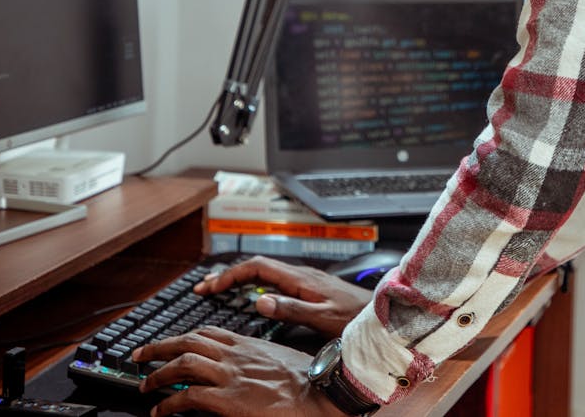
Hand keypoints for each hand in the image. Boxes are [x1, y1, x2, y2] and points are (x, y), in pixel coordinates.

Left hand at [133, 328, 342, 416]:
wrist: (323, 395)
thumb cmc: (309, 381)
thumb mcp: (280, 361)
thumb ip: (258, 361)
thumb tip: (248, 371)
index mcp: (248, 345)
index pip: (207, 332)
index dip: (184, 336)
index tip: (171, 342)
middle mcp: (235, 355)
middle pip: (187, 341)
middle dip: (159, 347)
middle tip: (140, 355)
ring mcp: (230, 376)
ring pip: (182, 363)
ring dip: (156, 373)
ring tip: (143, 384)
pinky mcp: (229, 400)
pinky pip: (188, 396)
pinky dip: (168, 402)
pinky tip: (160, 411)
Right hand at [195, 255, 371, 337]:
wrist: (380, 312)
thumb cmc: (355, 316)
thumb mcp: (321, 317)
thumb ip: (291, 309)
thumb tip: (259, 300)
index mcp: (299, 278)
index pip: (256, 268)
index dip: (230, 275)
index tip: (211, 287)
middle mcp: (300, 274)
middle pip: (255, 267)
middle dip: (227, 275)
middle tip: (203, 287)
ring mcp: (304, 280)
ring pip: (263, 273)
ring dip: (238, 279)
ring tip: (217, 288)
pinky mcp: (308, 287)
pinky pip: (273, 280)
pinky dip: (253, 284)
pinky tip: (249, 294)